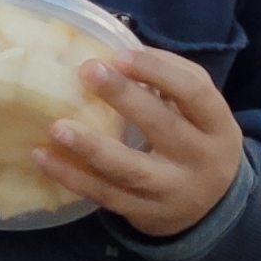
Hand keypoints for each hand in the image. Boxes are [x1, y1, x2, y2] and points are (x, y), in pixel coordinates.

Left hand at [37, 43, 241, 236]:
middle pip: (163, 127)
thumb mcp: (196, 108)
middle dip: (125, 98)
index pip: (193, 93)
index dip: (158, 71)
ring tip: (57, 127)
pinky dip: (72, 177)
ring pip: (130, 170)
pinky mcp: (145, 213)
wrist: (212, 206)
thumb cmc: (195, 137)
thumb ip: (167, 76)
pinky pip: (105, 195)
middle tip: (88, 71)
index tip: (119, 56)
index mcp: (217, 124)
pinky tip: (43, 157)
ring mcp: (172, 191)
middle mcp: (200, 159)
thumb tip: (114, 47)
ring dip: (91, 147)